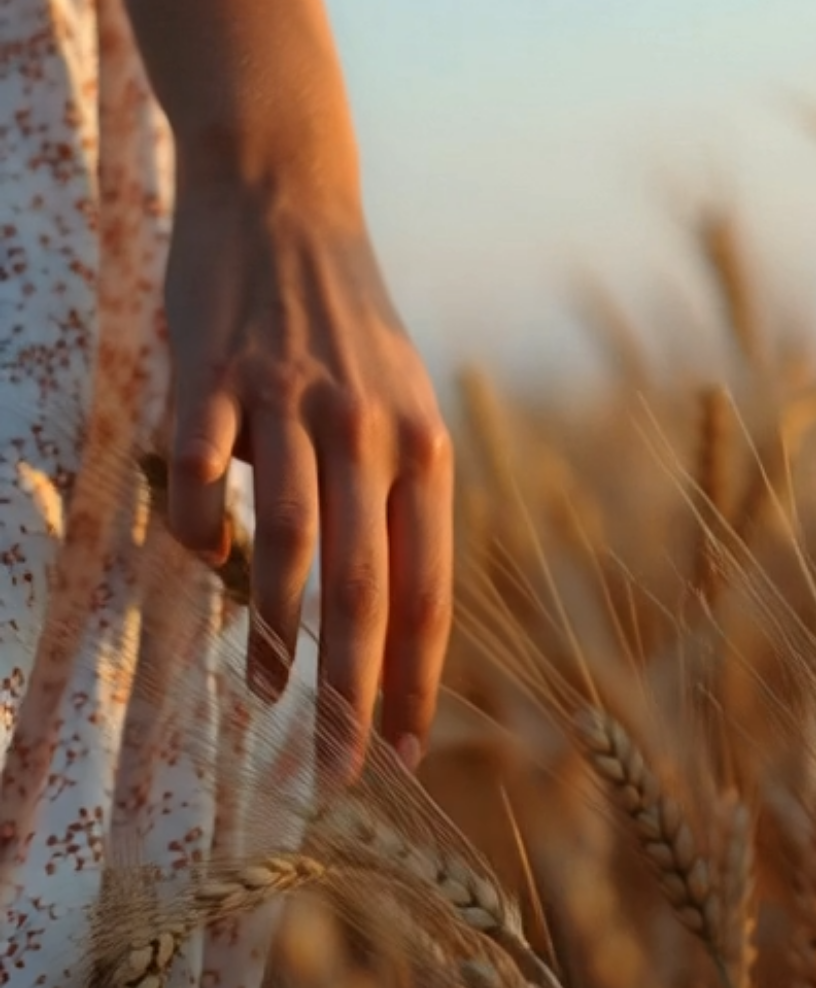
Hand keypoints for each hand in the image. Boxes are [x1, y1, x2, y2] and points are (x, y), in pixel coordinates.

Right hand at [163, 178, 453, 770]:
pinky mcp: (215, 376)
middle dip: (352, 691)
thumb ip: (398, 502)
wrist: (288, 202)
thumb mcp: (403, 410)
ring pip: (286, 548)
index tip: (401, 751)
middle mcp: (369, 432)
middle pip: (364, 590)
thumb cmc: (349, 330)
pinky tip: (203, 557)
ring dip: (277, 636)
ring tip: (270, 694)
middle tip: (336, 768)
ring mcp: (290, 403)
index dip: (416, 678)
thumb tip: (382, 615)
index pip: (428, 589)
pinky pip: (202, 483)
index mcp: (426, 449)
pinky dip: (199, 535)